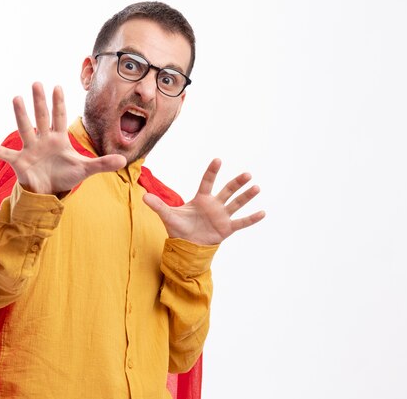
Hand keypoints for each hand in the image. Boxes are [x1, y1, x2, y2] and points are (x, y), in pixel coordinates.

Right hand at [0, 82, 126, 194]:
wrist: (49, 191)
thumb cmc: (65, 177)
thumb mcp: (85, 170)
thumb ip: (103, 164)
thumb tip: (124, 161)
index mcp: (59, 139)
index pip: (60, 117)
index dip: (59, 103)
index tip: (57, 87)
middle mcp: (43, 140)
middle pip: (42, 117)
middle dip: (40, 101)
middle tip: (36, 82)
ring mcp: (30, 149)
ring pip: (25, 129)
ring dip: (21, 115)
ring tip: (16, 98)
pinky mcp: (20, 162)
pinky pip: (5, 154)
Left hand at [143, 159, 264, 244]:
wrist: (187, 246)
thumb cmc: (179, 228)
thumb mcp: (168, 216)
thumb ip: (158, 205)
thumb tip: (143, 197)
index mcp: (201, 199)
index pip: (207, 182)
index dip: (212, 171)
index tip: (217, 160)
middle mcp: (214, 205)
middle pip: (227, 190)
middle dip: (237, 182)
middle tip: (247, 174)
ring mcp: (222, 216)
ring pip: (236, 203)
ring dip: (247, 196)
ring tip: (256, 187)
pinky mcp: (227, 228)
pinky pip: (241, 223)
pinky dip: (252, 219)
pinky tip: (263, 212)